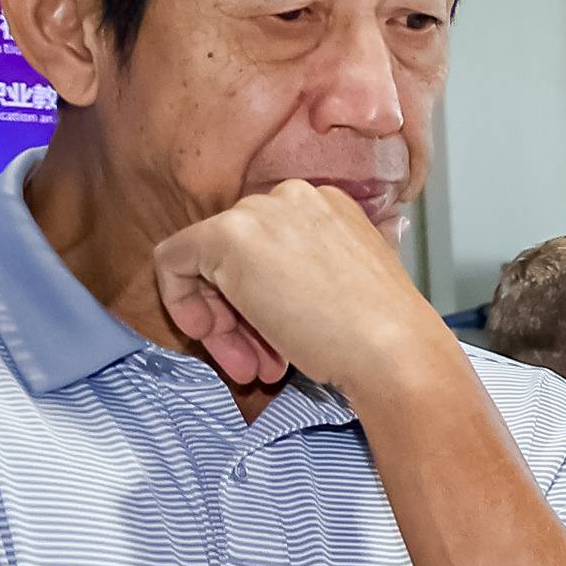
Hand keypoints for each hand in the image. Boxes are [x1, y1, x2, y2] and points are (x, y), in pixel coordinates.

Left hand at [147, 177, 463, 401]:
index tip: (272, 340)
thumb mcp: (349, 284)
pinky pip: (172, 262)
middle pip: (234, 255)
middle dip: (239, 316)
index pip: (269, 245)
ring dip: (222, 324)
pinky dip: (182, 302)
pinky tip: (216, 341)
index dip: (260, 298)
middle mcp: (293, 197)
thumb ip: (313, 271)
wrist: (393, 351)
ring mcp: (260, 213)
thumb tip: (284, 292)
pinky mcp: (226, 235)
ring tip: (250, 368)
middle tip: (256, 361)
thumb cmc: (383, 333)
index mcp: (330, 205)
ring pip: (207, 264)